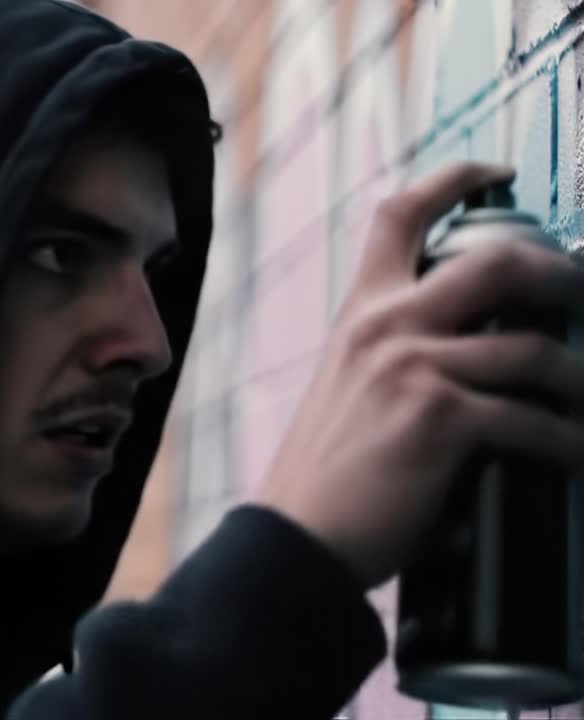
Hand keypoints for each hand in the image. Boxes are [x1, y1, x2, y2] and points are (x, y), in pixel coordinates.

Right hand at [255, 162, 583, 588]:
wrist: (298, 533)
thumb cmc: (326, 470)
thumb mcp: (350, 384)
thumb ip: (397, 348)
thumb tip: (477, 343)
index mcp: (360, 312)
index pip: (400, 215)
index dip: (455, 179)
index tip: (498, 173)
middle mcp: (386, 326)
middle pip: (493, 260)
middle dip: (556, 273)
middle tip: (578, 294)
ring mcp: (414, 368)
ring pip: (532, 348)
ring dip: (578, 379)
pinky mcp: (441, 420)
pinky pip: (535, 420)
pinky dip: (568, 441)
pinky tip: (576, 454)